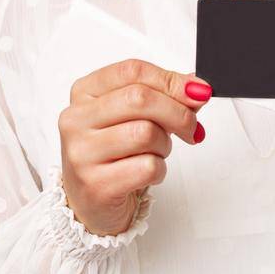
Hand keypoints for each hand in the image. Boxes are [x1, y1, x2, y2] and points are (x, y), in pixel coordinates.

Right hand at [58, 59, 211, 235]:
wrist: (92, 202)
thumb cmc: (114, 154)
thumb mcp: (133, 117)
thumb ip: (163, 97)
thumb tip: (196, 88)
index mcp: (84, 92)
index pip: (132, 71)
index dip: (171, 80)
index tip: (197, 91)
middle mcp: (76, 119)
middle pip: (139, 98)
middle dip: (177, 112)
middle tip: (191, 127)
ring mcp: (82, 153)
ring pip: (145, 133)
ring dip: (165, 144)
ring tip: (157, 152)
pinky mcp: (96, 185)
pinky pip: (147, 167)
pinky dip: (160, 169)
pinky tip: (148, 172)